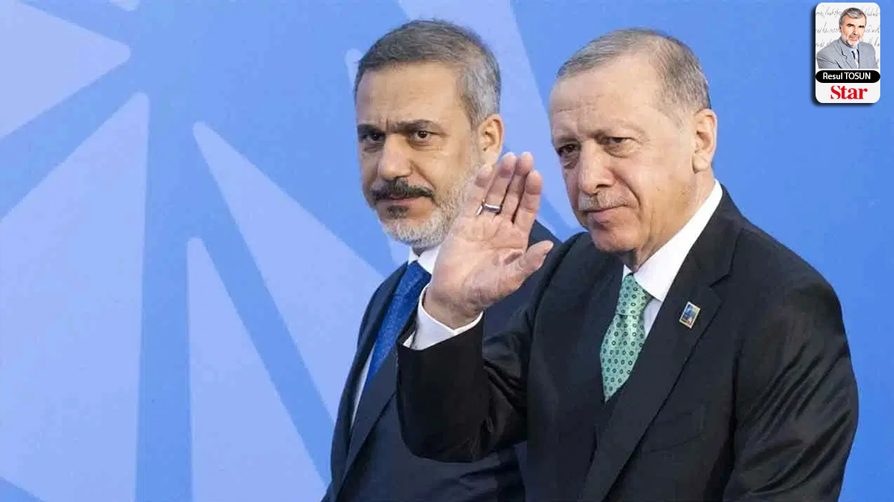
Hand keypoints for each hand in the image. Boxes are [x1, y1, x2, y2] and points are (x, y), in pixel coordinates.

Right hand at [424, 152, 554, 327]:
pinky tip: (487, 169)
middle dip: (519, 177)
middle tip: (526, 156)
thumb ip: (528, 263)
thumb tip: (549, 245)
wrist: (454, 297)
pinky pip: (473, 200)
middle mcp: (502, 226)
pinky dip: (480, 185)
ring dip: (502, 176)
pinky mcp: (464, 222)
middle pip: (513, 196)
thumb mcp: (510, 280)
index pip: (528, 209)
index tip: (536, 175)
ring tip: (509, 157)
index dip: (532, 192)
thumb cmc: (485, 291)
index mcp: (517, 238)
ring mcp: (483, 222)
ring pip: (495, 194)